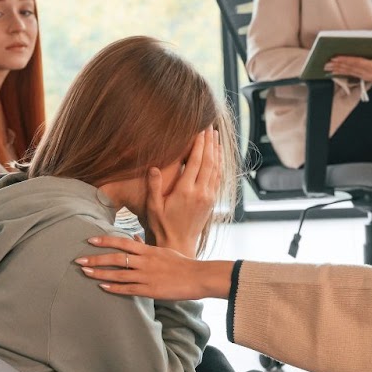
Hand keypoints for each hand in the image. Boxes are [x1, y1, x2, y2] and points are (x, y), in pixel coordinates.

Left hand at [76, 235, 235, 301]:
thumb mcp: (163, 250)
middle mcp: (145, 261)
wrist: (198, 276)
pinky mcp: (150, 290)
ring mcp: (147, 276)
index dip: (105, 241)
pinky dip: (114, 287)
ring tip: (85, 272)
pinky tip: (102, 286)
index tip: (90, 240)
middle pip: (116, 258)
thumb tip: (132, 237)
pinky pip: (128, 289)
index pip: (122, 242)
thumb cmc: (181, 263)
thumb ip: (145, 245)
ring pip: (118, 274)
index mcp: (148, 250)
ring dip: (100, 273)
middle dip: (96, 258)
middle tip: (79, 259)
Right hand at [144, 128, 221, 255]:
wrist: (178, 244)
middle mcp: (200, 193)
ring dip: (216, 152)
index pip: (194, 162)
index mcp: (185, 191)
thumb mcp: (152, 207)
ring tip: (215, 136)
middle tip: (209, 127)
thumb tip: (154, 167)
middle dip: (209, 143)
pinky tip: (219, 156)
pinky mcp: (212, 202)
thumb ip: (153, 187)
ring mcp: (208, 197)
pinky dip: (219, 165)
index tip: (199, 131)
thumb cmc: (161, 226)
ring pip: (216, 169)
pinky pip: (218, 179)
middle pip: (208, 162)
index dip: (198, 145)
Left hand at [325, 39, 371, 81]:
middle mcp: (370, 73)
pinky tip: (334, 71)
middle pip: (351, 68)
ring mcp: (367, 77)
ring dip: (338, 70)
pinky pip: (352, 75)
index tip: (337, 57)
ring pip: (350, 72)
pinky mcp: (364, 77)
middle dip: (338, 65)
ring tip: (327, 67)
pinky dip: (342, 72)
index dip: (347, 60)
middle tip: (327, 61)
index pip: (358, 63)